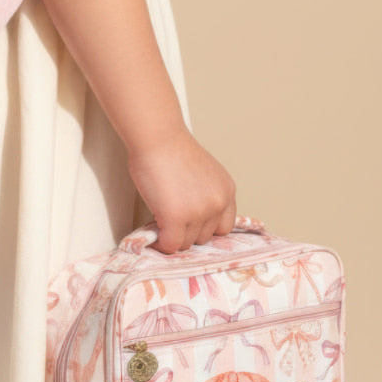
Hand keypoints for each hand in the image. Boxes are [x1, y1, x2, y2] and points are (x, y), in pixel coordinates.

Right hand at [126, 127, 236, 254]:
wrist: (158, 137)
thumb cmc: (171, 147)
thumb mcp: (202, 173)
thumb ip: (204, 194)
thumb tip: (191, 217)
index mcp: (226, 191)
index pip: (223, 227)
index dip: (204, 227)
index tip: (190, 223)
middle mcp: (217, 204)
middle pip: (204, 238)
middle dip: (187, 230)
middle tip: (170, 217)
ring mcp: (198, 213)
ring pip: (186, 243)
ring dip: (173, 235)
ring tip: (160, 218)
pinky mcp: (176, 218)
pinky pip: (170, 245)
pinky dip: (161, 242)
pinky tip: (154, 234)